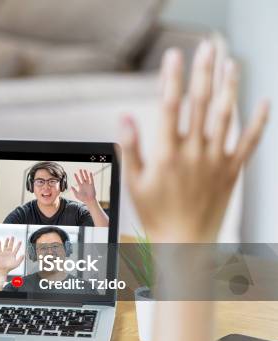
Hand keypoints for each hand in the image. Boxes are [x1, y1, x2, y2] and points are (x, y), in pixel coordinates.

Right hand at [0, 237, 24, 273]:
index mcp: (13, 255)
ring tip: (8, 238)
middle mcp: (9, 253)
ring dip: (6, 242)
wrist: (3, 270)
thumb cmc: (10, 268)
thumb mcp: (17, 263)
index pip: (16, 248)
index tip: (20, 241)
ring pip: (5, 246)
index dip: (18, 245)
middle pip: (11, 245)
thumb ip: (20, 259)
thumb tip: (24, 254)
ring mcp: (4, 253)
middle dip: (12, 241)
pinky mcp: (0, 254)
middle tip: (13, 237)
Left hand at [71, 169, 96, 204]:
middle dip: (81, 174)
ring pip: (87, 178)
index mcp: (81, 187)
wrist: (89, 201)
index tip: (74, 173)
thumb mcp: (77, 195)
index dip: (76, 177)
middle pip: (82, 178)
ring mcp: (88, 185)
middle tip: (80, 170)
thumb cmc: (83, 199)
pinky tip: (90, 173)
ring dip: (85, 174)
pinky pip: (91, 180)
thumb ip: (74, 190)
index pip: (78, 180)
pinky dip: (91, 176)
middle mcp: (84, 185)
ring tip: (84, 170)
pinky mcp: (92, 185)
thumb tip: (71, 186)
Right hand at [121, 42, 269, 242]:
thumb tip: (125, 117)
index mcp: (167, 154)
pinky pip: (249, 142)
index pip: (169, 107)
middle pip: (200, 104)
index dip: (172, 79)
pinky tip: (263, 101)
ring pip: (225, 116)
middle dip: (203, 73)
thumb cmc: (156, 214)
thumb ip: (131, 147)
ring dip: (229, 87)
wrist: (185, 244)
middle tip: (206, 48)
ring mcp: (216, 160)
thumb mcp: (134, 183)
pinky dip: (258, 121)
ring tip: (230, 63)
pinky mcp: (232, 170)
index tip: (174, 57)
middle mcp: (194, 152)